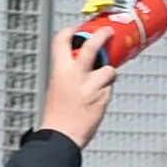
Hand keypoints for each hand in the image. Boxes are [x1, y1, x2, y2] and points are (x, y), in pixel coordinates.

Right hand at [35, 27, 117, 147]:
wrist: (62, 137)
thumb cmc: (57, 116)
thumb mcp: (56, 87)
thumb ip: (68, 74)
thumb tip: (81, 65)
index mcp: (60, 71)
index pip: (62, 41)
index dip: (70, 31)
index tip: (75, 30)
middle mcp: (77, 75)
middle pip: (93, 46)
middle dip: (102, 35)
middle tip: (107, 32)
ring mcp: (92, 86)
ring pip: (109, 69)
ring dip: (108, 73)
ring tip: (101, 81)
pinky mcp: (103, 97)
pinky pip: (110, 87)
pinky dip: (107, 90)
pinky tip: (98, 98)